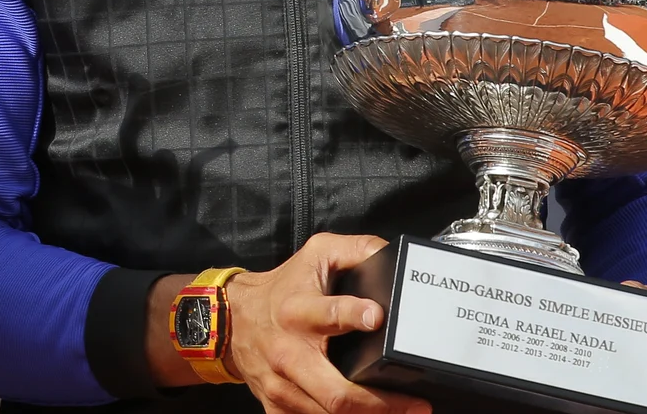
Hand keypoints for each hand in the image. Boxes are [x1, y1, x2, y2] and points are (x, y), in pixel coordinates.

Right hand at [223, 233, 428, 413]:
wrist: (230, 319)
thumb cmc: (282, 288)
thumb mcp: (316, 255)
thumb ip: (356, 249)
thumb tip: (393, 255)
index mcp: (299, 311)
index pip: (328, 314)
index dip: (353, 315)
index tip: (377, 317)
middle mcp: (290, 353)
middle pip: (335, 392)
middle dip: (379, 403)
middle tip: (417, 403)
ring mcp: (282, 385)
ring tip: (406, 412)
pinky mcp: (278, 406)